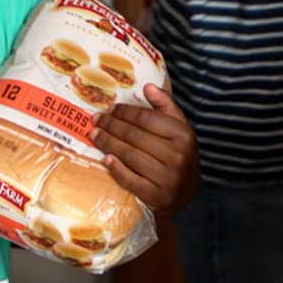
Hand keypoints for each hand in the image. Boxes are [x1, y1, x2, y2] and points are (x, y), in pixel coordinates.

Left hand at [94, 85, 198, 214]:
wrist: (187, 192)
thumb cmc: (180, 154)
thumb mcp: (179, 128)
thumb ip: (165, 105)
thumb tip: (148, 86)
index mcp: (183, 135)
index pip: (147, 119)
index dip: (126, 112)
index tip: (110, 108)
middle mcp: (177, 156)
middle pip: (135, 136)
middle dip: (111, 126)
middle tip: (96, 120)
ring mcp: (167, 178)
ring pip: (130, 155)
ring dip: (108, 144)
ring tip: (95, 135)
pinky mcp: (157, 196)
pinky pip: (131, 180)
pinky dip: (116, 169)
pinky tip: (105, 159)